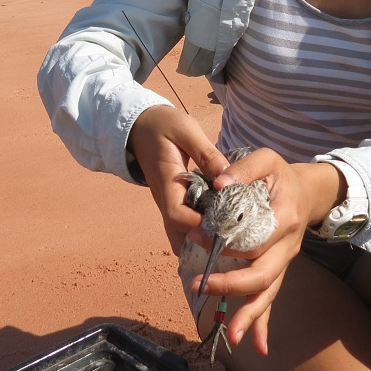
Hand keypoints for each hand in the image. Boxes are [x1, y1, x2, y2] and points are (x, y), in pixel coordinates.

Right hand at [127, 105, 229, 254]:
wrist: (139, 126)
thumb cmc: (162, 125)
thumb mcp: (185, 130)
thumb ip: (206, 153)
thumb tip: (227, 177)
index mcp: (166, 184)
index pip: (177, 215)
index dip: (199, 224)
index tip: (225, 222)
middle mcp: (166, 201)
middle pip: (179, 238)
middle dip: (203, 246)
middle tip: (231, 243)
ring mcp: (170, 205)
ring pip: (182, 237)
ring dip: (202, 243)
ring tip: (231, 240)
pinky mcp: (177, 203)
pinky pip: (187, 227)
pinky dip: (202, 233)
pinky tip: (225, 228)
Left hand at [187, 149, 342, 354]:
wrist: (308, 191)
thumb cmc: (280, 174)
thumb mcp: (266, 159)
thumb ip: (243, 169)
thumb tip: (220, 182)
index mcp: (284, 217)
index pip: (254, 238)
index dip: (227, 243)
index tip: (197, 237)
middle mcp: (288, 245)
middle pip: (262, 273)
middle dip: (231, 285)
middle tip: (200, 285)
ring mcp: (284, 260)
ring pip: (268, 292)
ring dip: (250, 315)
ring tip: (232, 336)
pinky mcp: (278, 269)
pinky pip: (271, 298)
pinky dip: (263, 323)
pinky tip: (257, 345)